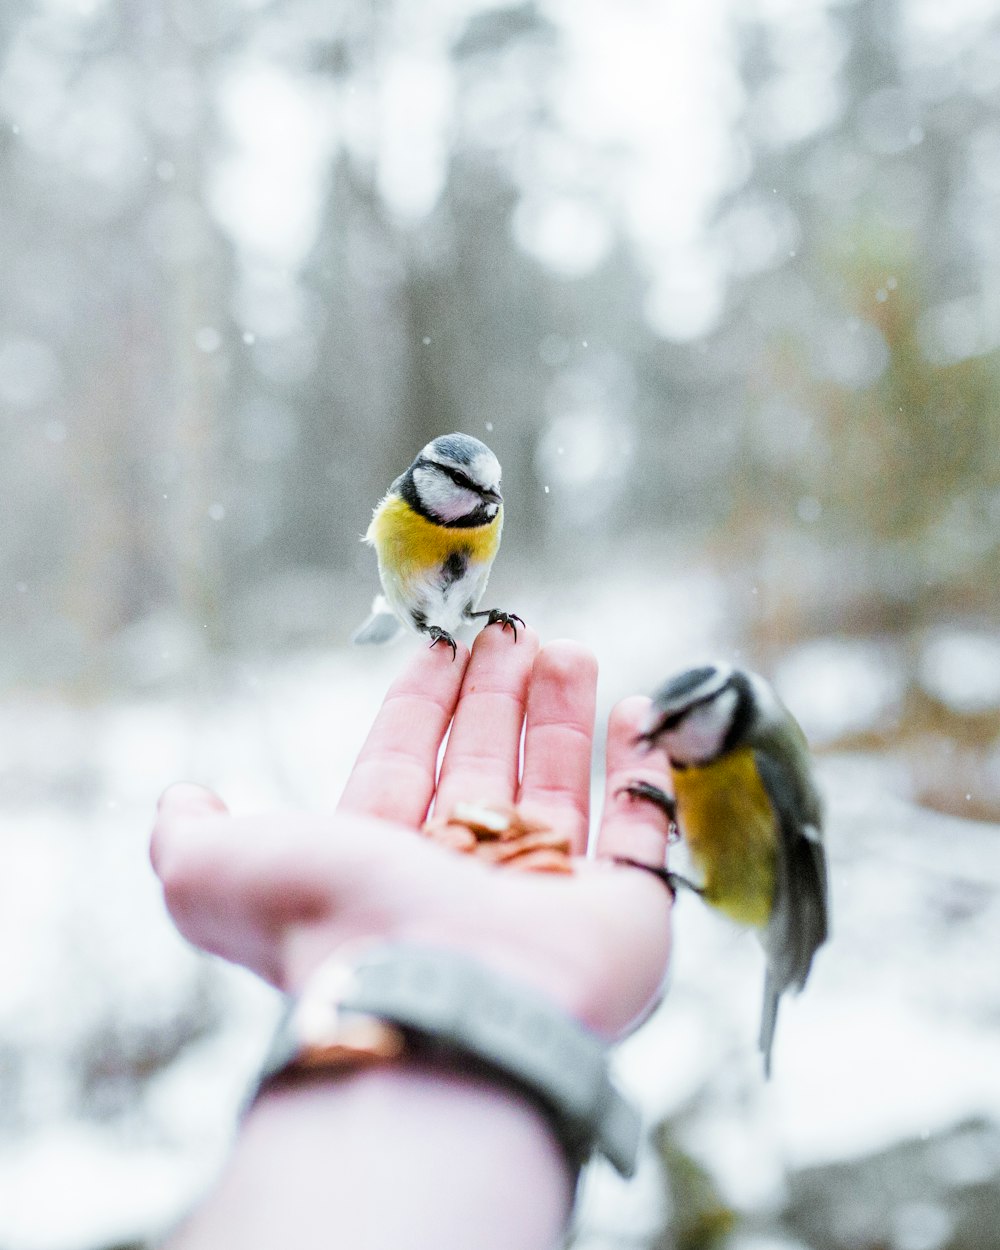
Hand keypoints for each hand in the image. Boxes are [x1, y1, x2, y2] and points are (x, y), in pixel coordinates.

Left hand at [151, 627, 674, 1037]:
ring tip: (571, 649)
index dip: (423, 700)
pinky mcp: (621, 916)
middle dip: (497, 695)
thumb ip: (191, 834)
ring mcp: (545, 901)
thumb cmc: (336, 927)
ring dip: (563, 717)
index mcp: (381, 868)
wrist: (444, 1006)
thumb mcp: (218, 874)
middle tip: (517, 629)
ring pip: (558, 791)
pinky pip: (639, 834)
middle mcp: (461, 885)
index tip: (446, 641)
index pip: (405, 764)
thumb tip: (183, 798)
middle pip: (484, 767)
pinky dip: (642, 774)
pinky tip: (638, 712)